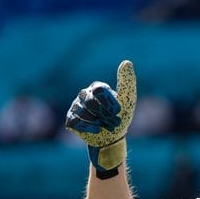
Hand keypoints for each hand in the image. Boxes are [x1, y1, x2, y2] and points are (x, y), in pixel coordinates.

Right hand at [65, 60, 136, 177]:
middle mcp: (84, 94)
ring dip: (98, 122)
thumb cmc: (121, 115)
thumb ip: (127, 81)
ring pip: (83, 113)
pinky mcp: (71, 118)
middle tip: (114, 122)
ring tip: (106, 126)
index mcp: (97, 87)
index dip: (110, 103)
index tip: (118, 111)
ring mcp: (76, 106)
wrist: (112, 136)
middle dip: (105, 115)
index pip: (100, 91)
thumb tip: (127, 62)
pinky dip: (89, 128)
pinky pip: (76, 122)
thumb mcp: (128, 99)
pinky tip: (96, 130)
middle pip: (91, 102)